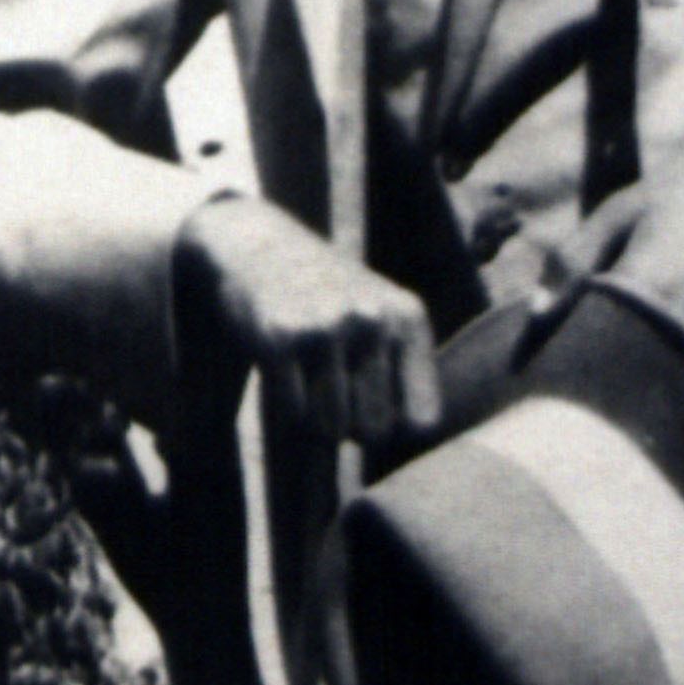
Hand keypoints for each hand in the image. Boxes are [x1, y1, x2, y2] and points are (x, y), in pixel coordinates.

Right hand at [177, 196, 440, 446]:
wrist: (262, 245)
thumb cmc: (330, 296)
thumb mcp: (382, 316)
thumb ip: (406, 372)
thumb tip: (414, 440)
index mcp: (406, 319)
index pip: (422, 421)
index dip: (395, 426)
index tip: (374, 405)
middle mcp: (371, 321)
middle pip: (373, 431)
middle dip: (352, 426)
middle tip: (335, 390)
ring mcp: (324, 328)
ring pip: (332, 427)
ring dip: (317, 418)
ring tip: (310, 377)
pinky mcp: (279, 338)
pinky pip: (294, 411)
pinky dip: (288, 403)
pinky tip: (284, 367)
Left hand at [546, 113, 683, 387]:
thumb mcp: (631, 204)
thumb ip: (575, 258)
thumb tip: (532, 316)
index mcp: (644, 288)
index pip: (580, 357)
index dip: (556, 371)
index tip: (535, 378)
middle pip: (619, 394)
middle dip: (593, 397)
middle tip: (570, 393)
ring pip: (665, 407)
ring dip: (639, 403)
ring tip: (617, 385)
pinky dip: (683, 401)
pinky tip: (667, 378)